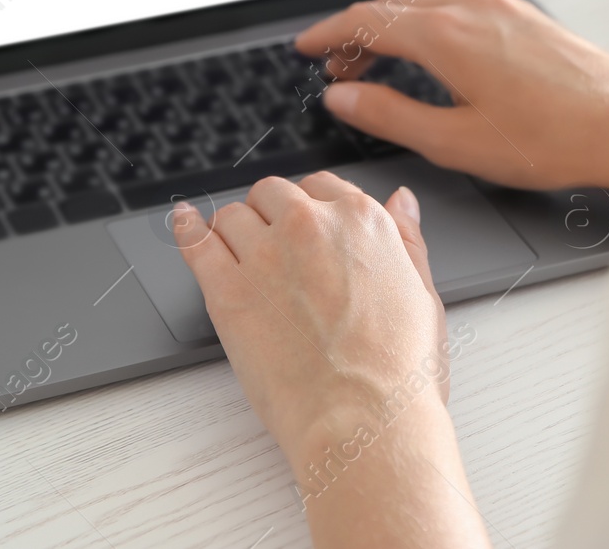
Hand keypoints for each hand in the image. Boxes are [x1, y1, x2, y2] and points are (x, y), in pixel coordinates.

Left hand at [174, 173, 489, 547]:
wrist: (362, 420)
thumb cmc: (400, 372)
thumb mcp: (423, 293)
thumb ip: (407, 238)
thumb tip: (402, 200)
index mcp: (360, 220)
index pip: (321, 187)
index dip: (311, 208)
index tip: (306, 228)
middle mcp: (308, 225)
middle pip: (273, 195)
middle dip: (272, 216)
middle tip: (276, 251)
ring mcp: (264, 256)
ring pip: (233, 216)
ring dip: (236, 231)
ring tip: (241, 258)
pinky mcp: (226, 291)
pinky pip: (195, 242)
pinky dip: (187, 229)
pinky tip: (185, 223)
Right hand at [295, 0, 608, 204]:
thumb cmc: (554, 137)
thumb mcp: (456, 142)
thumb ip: (390, 116)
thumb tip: (345, 99)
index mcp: (445, 35)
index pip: (365, 22)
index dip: (328, 35)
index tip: (306, 48)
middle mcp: (470, 7)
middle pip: (390, 4)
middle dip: (355, 32)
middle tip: (338, 69)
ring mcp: (498, 4)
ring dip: (389, 16)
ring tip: (376, 54)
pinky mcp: (520, 12)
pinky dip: (423, 8)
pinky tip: (429, 36)